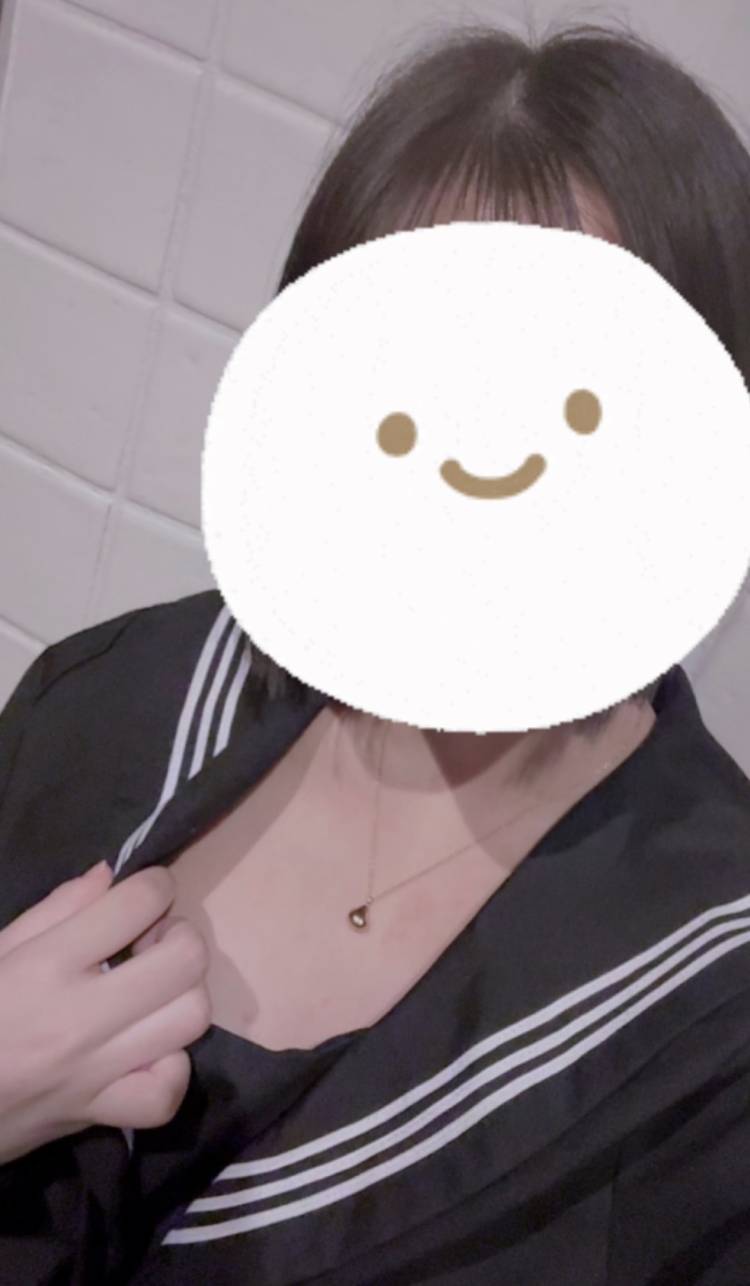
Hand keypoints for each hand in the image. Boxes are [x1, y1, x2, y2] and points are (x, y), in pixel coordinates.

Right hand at [0, 860, 210, 1164]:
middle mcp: (80, 1017)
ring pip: (191, 1019)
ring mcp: (95, 1071)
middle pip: (185, 960)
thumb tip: (110, 874)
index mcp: (46, 965)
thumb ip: (56, 908)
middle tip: (154, 941)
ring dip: (184, 994)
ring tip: (156, 990)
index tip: (149, 892)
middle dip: (181, 936)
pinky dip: (171, 1067)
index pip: (138, 903)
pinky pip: (166, 1093)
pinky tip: (150, 1049)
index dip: (156, 885)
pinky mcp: (98, 1115)